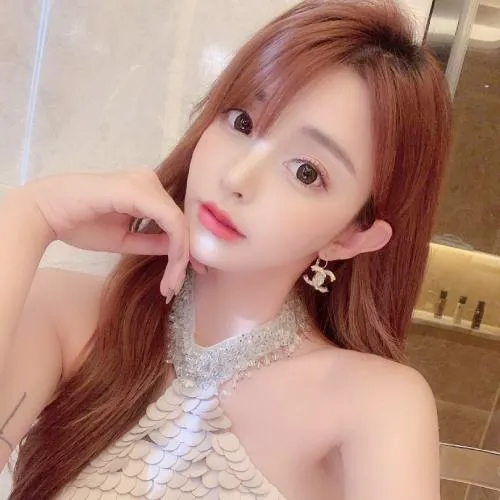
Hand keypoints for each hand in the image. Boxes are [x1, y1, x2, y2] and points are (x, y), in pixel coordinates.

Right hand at [17, 169, 202, 299]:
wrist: (45, 212)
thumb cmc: (79, 223)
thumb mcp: (124, 239)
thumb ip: (151, 241)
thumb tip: (177, 249)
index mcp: (145, 191)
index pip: (174, 221)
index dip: (183, 251)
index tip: (177, 281)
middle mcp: (149, 182)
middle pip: (180, 223)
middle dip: (183, 259)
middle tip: (174, 288)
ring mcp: (146, 184)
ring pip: (179, 223)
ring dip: (180, 258)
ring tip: (170, 286)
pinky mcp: (140, 191)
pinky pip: (170, 220)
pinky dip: (176, 246)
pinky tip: (172, 268)